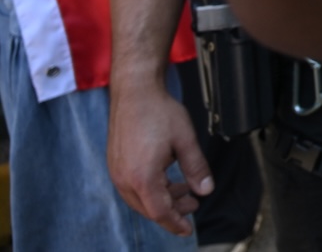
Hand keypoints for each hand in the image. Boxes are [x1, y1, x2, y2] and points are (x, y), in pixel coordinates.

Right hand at [107, 77, 211, 234]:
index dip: (175, 223)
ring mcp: (117, 171)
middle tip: (193, 205)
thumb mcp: (186, 141)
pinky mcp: (115, 163)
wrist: (134, 92)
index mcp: (142, 177)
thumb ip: (197, 168)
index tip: (188, 229)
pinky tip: (166, 179)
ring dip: (162, 198)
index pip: (159, 212)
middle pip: (149, 208)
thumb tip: (206, 190)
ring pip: (140, 199)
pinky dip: (151, 189)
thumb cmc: (158, 112)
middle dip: (172, 210)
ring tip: (184, 190)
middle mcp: (125, 178)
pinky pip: (133, 186)